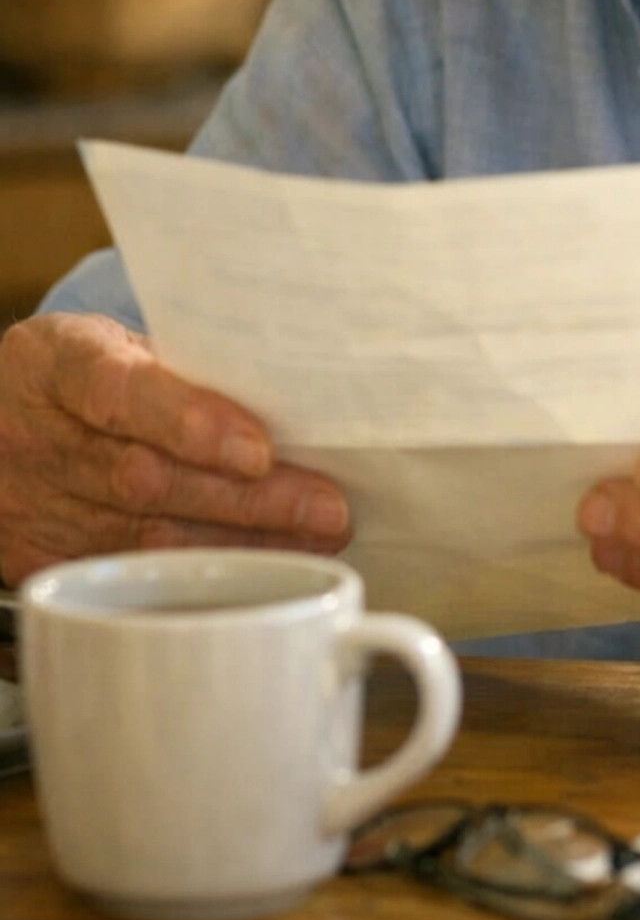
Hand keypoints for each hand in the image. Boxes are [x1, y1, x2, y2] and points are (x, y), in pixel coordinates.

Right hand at [0, 313, 350, 586]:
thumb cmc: (75, 375)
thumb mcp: (111, 345)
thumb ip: (180, 367)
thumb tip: (291, 397)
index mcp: (53, 363)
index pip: (119, 390)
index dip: (188, 421)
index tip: (257, 449)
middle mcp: (36, 438)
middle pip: (144, 477)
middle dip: (245, 499)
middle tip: (324, 507)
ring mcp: (34, 506)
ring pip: (144, 536)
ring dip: (240, 540)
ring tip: (314, 536)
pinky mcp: (44, 559)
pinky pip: (131, 574)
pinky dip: (204, 572)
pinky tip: (261, 564)